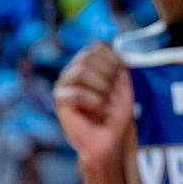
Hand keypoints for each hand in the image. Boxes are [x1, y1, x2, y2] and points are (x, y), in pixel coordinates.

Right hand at [54, 42, 133, 167]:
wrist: (110, 138)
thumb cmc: (116, 112)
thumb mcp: (123, 82)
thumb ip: (118, 61)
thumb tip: (115, 46)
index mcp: (88, 62)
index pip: (98, 47)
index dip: (114, 59)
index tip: (120, 76)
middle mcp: (72, 70)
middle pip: (89, 57)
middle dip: (108, 75)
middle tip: (111, 94)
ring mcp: (63, 85)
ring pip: (81, 71)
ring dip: (101, 88)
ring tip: (105, 102)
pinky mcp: (59, 101)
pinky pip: (76, 92)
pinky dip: (93, 101)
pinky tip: (97, 109)